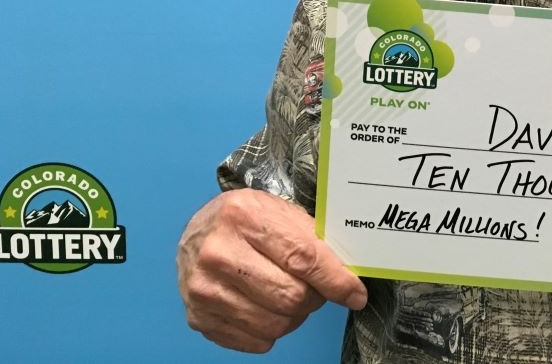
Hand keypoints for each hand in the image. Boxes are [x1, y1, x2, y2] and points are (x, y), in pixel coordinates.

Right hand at [177, 188, 367, 352]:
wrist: (196, 234)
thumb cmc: (244, 221)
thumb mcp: (279, 211)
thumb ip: (313, 239)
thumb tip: (348, 275)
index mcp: (243, 217)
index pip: (302, 258)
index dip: (335, 280)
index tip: (355, 293)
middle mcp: (218, 253)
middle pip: (290, 296)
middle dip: (315, 298)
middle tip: (315, 288)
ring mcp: (204, 288)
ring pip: (275, 324)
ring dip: (295, 316)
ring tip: (290, 296)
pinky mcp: (198, 317)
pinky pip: (255, 341)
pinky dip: (271, 331)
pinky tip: (266, 308)